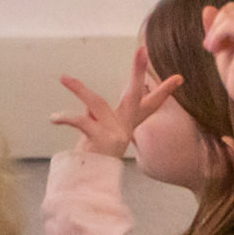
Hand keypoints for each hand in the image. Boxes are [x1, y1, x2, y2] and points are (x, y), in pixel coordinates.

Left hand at [52, 43, 184, 159]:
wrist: (91, 184)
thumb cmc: (95, 154)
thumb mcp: (99, 130)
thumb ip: (97, 113)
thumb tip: (88, 104)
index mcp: (128, 122)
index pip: (151, 104)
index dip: (165, 91)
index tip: (179, 78)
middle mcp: (125, 126)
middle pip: (135, 94)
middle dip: (138, 71)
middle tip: (142, 50)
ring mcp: (114, 132)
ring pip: (96, 102)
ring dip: (78, 89)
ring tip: (63, 77)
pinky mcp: (100, 139)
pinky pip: (81, 121)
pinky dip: (65, 118)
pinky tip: (54, 119)